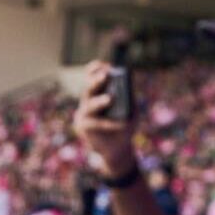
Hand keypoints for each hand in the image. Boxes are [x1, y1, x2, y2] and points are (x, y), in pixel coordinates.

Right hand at [71, 63, 136, 178]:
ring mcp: (84, 113)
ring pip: (90, 104)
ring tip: (111, 98)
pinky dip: (109, 123)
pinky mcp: (82, 126)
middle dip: (96, 80)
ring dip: (100, 101)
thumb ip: (130, 99)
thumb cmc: (125, 127)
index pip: (91, 76)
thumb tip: (128, 86)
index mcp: (98, 93)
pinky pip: (96, 123)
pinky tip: (121, 124)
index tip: (105, 64)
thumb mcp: (132, 111)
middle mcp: (88, 101)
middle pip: (89, 88)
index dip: (95, 69)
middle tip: (106, 75)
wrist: (118, 150)